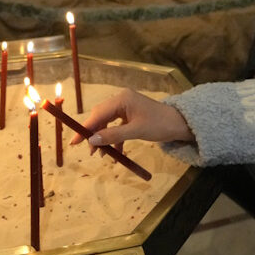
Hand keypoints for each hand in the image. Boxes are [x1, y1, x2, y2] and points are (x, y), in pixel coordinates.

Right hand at [70, 89, 193, 149]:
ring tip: (103, 155)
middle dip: (94, 135)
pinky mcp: (131, 115)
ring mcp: (126, 107)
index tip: (74, 142)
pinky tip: (116, 153)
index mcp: (122, 99)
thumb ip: (112, 135)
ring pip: (108, 123)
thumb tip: (92, 141)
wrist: (180, 124)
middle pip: (100, 117)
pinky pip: (117, 126)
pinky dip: (115, 139)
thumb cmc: (159, 125)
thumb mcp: (135, 132)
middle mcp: (121, 100)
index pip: (98, 114)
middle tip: (90, 152)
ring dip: (105, 139)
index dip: (85, 128)